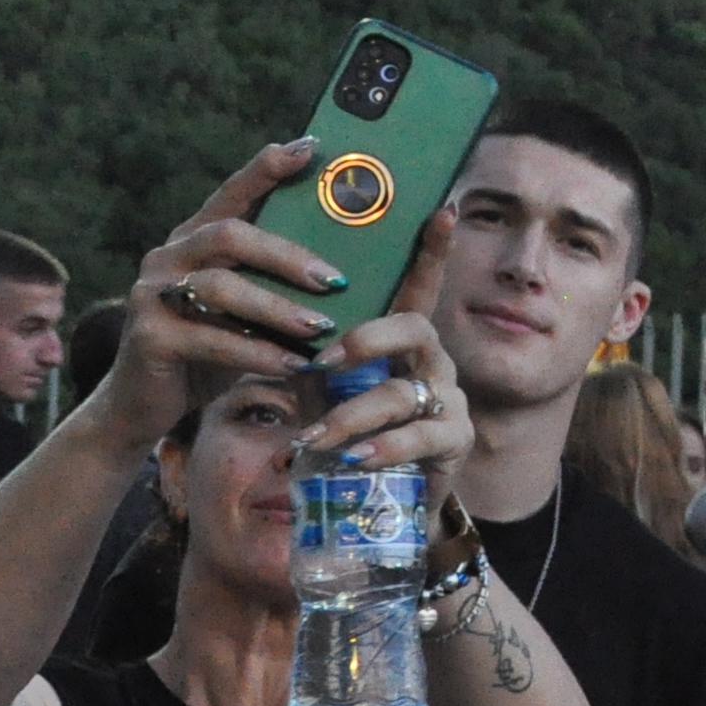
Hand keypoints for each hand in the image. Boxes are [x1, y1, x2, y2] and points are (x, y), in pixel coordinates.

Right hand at [96, 143, 351, 445]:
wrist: (144, 401)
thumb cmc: (208, 350)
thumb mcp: (244, 311)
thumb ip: (272, 284)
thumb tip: (345, 271)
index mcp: (194, 238)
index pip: (232, 194)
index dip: (266, 170)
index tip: (308, 149)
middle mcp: (169, 256)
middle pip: (230, 235)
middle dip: (287, 255)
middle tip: (335, 279)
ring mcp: (153, 293)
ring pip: (221, 287)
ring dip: (277, 308)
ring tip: (321, 327)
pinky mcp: (148, 336)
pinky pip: (210, 338)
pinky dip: (257, 351)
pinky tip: (292, 364)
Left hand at [302, 208, 483, 491]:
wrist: (382, 496)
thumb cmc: (348, 427)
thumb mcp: (325, 385)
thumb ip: (307, 351)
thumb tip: (251, 310)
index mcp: (403, 339)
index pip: (418, 285)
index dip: (430, 250)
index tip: (440, 209)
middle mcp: (433, 360)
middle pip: (415, 328)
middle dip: (369, 339)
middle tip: (325, 359)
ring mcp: (448, 399)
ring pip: (403, 392)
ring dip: (353, 413)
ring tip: (315, 436)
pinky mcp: (453, 442)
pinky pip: (420, 438)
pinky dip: (381, 447)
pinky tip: (353, 458)